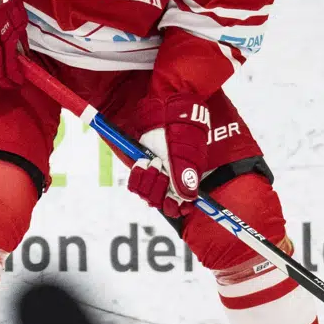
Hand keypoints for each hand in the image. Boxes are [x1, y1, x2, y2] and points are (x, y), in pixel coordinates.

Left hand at [126, 95, 210, 216]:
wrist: (167, 116)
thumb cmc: (181, 133)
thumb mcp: (185, 155)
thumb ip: (185, 177)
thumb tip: (188, 199)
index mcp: (185, 183)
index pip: (179, 207)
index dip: (173, 206)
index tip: (170, 199)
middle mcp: (170, 183)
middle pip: (159, 203)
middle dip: (157, 187)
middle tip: (160, 167)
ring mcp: (156, 176)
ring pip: (146, 195)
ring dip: (147, 180)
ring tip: (153, 162)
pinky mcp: (143, 169)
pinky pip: (135, 184)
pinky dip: (138, 174)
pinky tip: (142, 162)